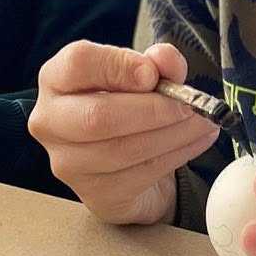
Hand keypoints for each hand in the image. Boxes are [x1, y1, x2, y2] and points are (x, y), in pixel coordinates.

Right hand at [27, 41, 220, 225]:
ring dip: (174, 135)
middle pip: (98, 116)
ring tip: (204, 122)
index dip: (120, 66)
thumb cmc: (127, 104)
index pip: (79, 64)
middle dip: (153, 110)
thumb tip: (166, 63)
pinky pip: (140, 174)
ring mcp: (68, 163)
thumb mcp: (143, 73)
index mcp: (57, 79)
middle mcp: (51, 121)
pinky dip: (177, 155)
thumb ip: (157, 61)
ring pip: (123, 149)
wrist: (124, 157)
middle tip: (190, 104)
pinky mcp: (95, 194)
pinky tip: (197, 141)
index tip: (154, 73)